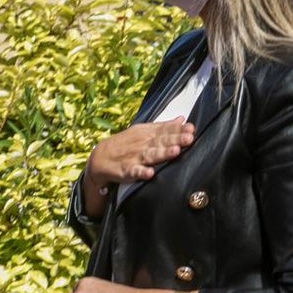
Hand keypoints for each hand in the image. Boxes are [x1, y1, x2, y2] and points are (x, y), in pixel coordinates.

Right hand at [78, 117, 195, 218]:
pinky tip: (149, 173)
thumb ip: (164, 127)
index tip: (191, 128)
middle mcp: (143, 144)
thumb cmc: (127, 144)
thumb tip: (182, 119)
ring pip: (151, 155)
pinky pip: (134, 172)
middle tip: (189, 138)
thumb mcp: (144, 131)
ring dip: (163, 153)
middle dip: (175, 140)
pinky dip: (141, 172)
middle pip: (161, 141)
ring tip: (175, 152)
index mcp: (148, 134)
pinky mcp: (127, 170)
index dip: (178, 130)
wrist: (100, 157)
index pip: (165, 130)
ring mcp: (135, 157)